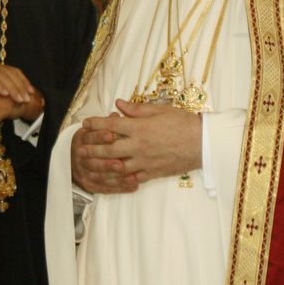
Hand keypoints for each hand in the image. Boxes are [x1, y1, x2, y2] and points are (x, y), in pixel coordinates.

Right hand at [0, 58, 34, 109]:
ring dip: (12, 88)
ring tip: (19, 99)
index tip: (31, 94)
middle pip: (9, 73)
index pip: (13, 72)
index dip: (23, 82)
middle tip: (27, 98)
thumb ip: (1, 92)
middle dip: (20, 86)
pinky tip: (5, 94)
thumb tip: (20, 99)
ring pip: (1, 76)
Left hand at [71, 97, 200, 193]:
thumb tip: (119, 104)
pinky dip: (119, 180)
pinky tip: (110, 179)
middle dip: (92, 149)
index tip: (85, 124)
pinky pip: (132, 178)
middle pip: (109, 148)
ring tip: (88, 166)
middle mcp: (139, 146)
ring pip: (117, 167)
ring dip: (100, 167)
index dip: (96, 124)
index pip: (111, 125)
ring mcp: (145, 161)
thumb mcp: (160, 110)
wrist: (203, 143)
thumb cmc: (183, 123)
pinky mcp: (152, 173)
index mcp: (140, 128)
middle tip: (80, 149)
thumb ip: (137, 110)